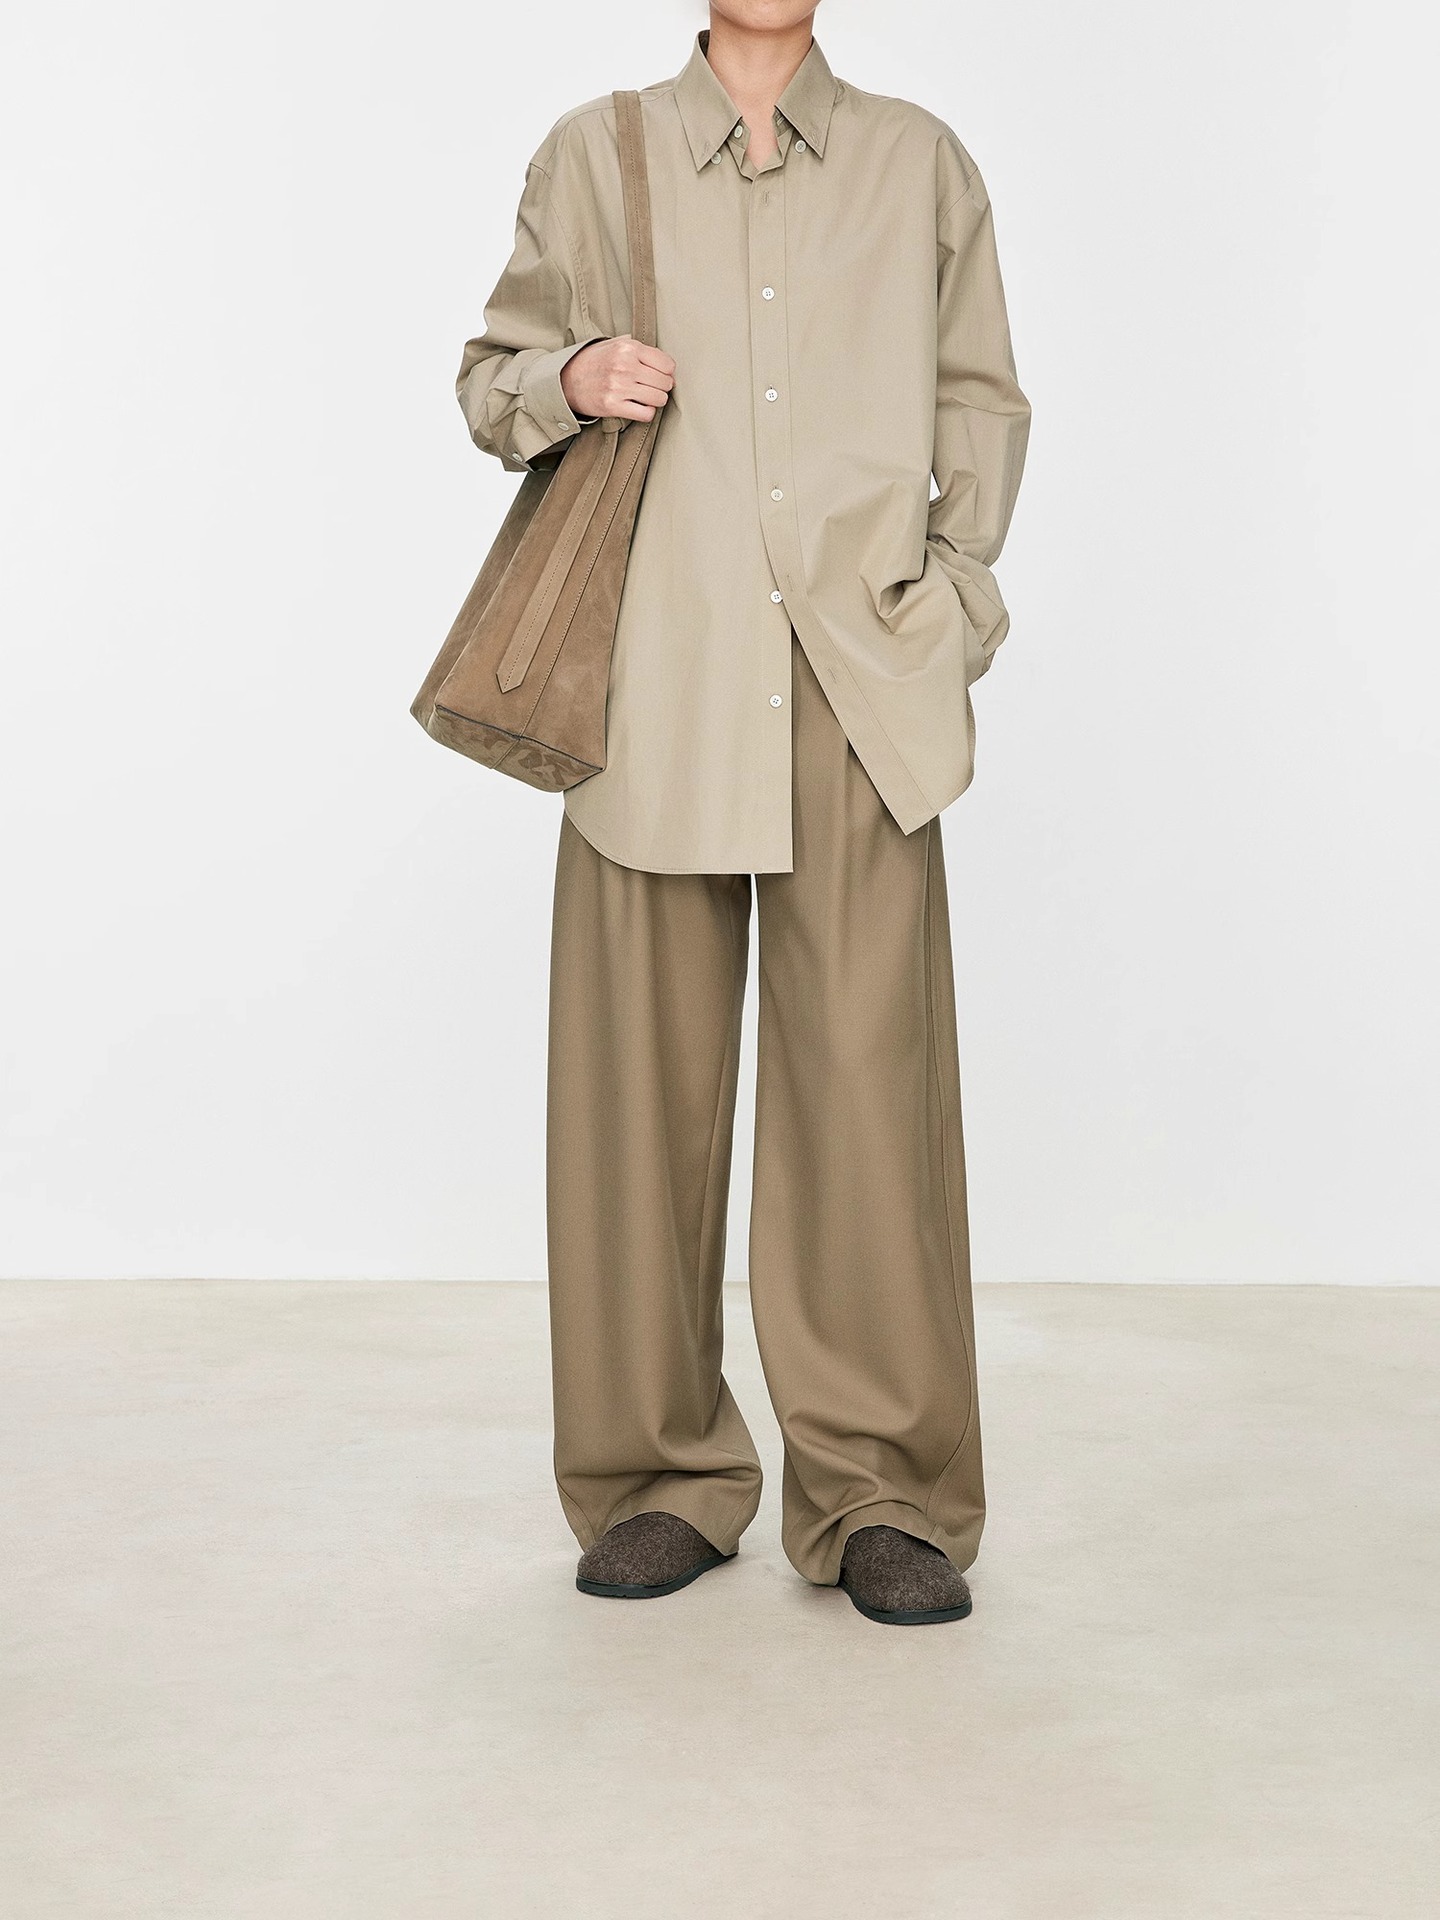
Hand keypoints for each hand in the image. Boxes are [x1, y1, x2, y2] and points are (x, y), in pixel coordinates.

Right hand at [561, 335, 675, 422]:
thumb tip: (665, 364)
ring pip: (659, 399)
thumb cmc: (592, 362)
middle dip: (662, 387)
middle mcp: (625, 366)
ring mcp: (619, 386)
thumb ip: (638, 349)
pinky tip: (638, 407)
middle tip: (653, 388)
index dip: (667, 372)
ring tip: (646, 397)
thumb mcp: (613, 344)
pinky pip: (646, 414)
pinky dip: (646, 413)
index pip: (667, 364)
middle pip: (665, 382)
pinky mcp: (613, 405)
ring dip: (655, 401)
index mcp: (628, 348)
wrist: (566, 380)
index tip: (661, 375)